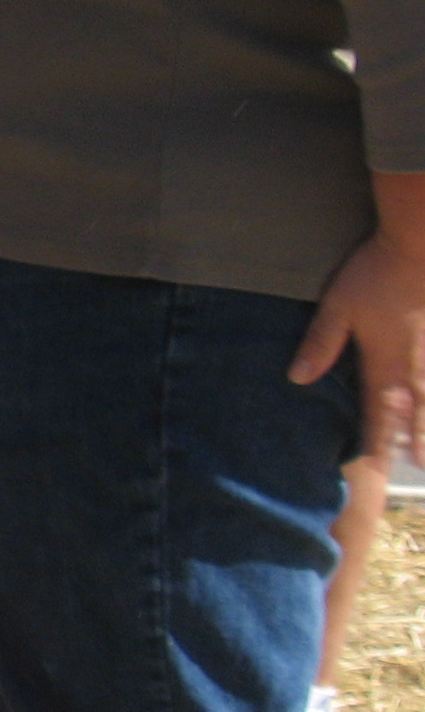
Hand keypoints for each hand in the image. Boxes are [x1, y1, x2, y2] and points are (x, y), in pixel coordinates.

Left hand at [293, 222, 424, 461]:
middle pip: (415, 413)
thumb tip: (298, 379)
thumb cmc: (376, 274)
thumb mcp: (338, 307)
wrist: (418, 244)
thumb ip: (319, 345)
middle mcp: (415, 366)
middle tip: (418, 467)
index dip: (377, 440)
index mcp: (386, 363)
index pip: (379, 412)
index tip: (375, 466)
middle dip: (416, 441)